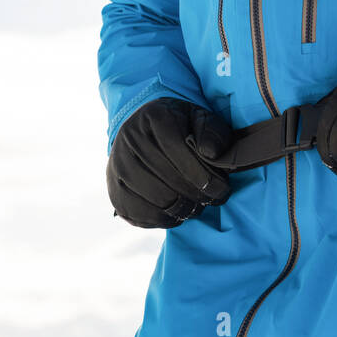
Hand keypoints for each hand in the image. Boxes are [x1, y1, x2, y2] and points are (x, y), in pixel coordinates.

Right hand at [107, 97, 232, 228]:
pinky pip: (143, 215)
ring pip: (158, 200)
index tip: (221, 189)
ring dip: (184, 208)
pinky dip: (166, 219)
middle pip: (169, 179)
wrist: (146, 136)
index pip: (178, 151)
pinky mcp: (115, 192)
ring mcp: (118, 166)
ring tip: (197, 204)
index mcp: (154, 117)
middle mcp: (130, 139)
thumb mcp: (201, 121)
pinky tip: (178, 211)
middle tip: (213, 199)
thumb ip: (212, 132)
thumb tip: (211, 153)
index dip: (203, 175)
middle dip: (198, 195)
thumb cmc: (182, 129)